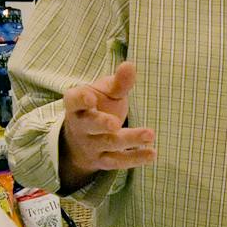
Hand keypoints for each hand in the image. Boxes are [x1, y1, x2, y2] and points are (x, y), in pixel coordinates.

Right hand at [58, 61, 155, 189]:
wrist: (82, 140)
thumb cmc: (97, 107)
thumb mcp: (104, 93)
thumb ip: (118, 82)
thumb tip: (130, 65)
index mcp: (77, 105)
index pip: (73, 101)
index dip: (80, 99)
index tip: (91, 97)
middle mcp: (80, 126)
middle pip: (90, 125)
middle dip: (101, 124)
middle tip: (115, 123)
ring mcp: (91, 145)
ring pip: (108, 144)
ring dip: (129, 139)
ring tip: (149, 134)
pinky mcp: (102, 160)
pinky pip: (118, 161)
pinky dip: (135, 158)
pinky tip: (152, 153)